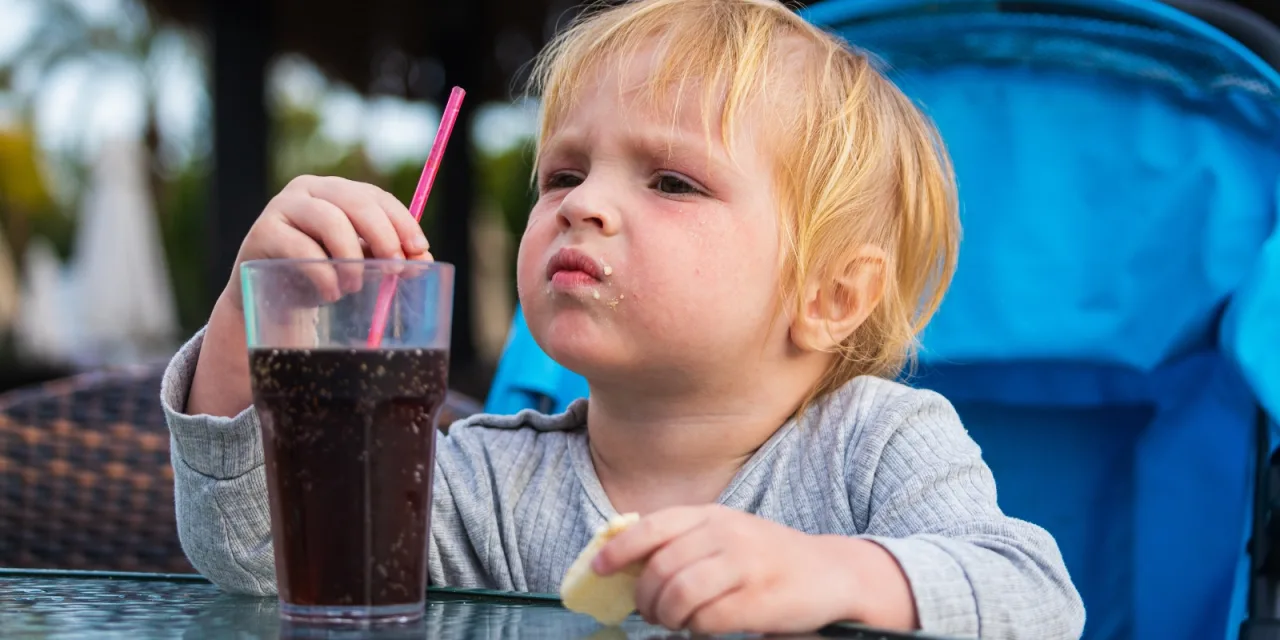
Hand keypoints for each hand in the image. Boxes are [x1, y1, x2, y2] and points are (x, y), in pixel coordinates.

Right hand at [221, 174, 431, 309]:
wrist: (268, 298)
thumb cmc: (319, 274)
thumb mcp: (358, 262)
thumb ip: (387, 256)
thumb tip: (423, 259)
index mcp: (336, 190)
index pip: (375, 196)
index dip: (401, 221)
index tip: (418, 250)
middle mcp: (308, 189)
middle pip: (355, 201)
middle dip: (382, 235)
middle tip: (395, 268)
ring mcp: (282, 206)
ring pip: (329, 220)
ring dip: (351, 257)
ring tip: (355, 285)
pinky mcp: (262, 232)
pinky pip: (301, 248)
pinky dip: (323, 274)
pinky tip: (331, 292)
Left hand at [592, 505, 907, 634]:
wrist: (831, 573)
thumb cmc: (767, 556)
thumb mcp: (726, 533)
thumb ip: (684, 540)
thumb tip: (625, 561)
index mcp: (712, 514)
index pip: (652, 526)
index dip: (618, 549)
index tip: (598, 569)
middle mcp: (726, 533)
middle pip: (660, 567)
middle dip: (645, 597)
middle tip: (649, 612)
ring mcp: (745, 565)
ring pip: (679, 594)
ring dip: (667, 616)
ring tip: (674, 622)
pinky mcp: (759, 599)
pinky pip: (707, 619)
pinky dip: (696, 629)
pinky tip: (703, 627)